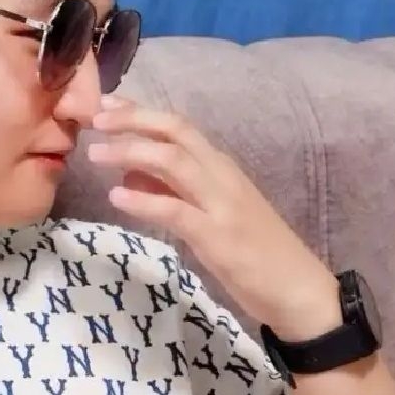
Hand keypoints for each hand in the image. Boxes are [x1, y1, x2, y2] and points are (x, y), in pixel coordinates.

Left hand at [88, 95, 340, 339]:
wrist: (299, 291)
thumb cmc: (256, 252)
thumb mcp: (210, 212)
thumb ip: (172, 189)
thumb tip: (129, 174)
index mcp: (220, 167)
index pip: (178, 126)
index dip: (141, 112)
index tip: (107, 104)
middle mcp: (222, 175)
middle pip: (175, 131)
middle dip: (133, 119)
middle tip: (94, 116)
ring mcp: (221, 204)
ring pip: (173, 161)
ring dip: (130, 152)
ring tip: (94, 152)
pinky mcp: (218, 236)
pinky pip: (175, 210)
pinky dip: (143, 201)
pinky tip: (116, 198)